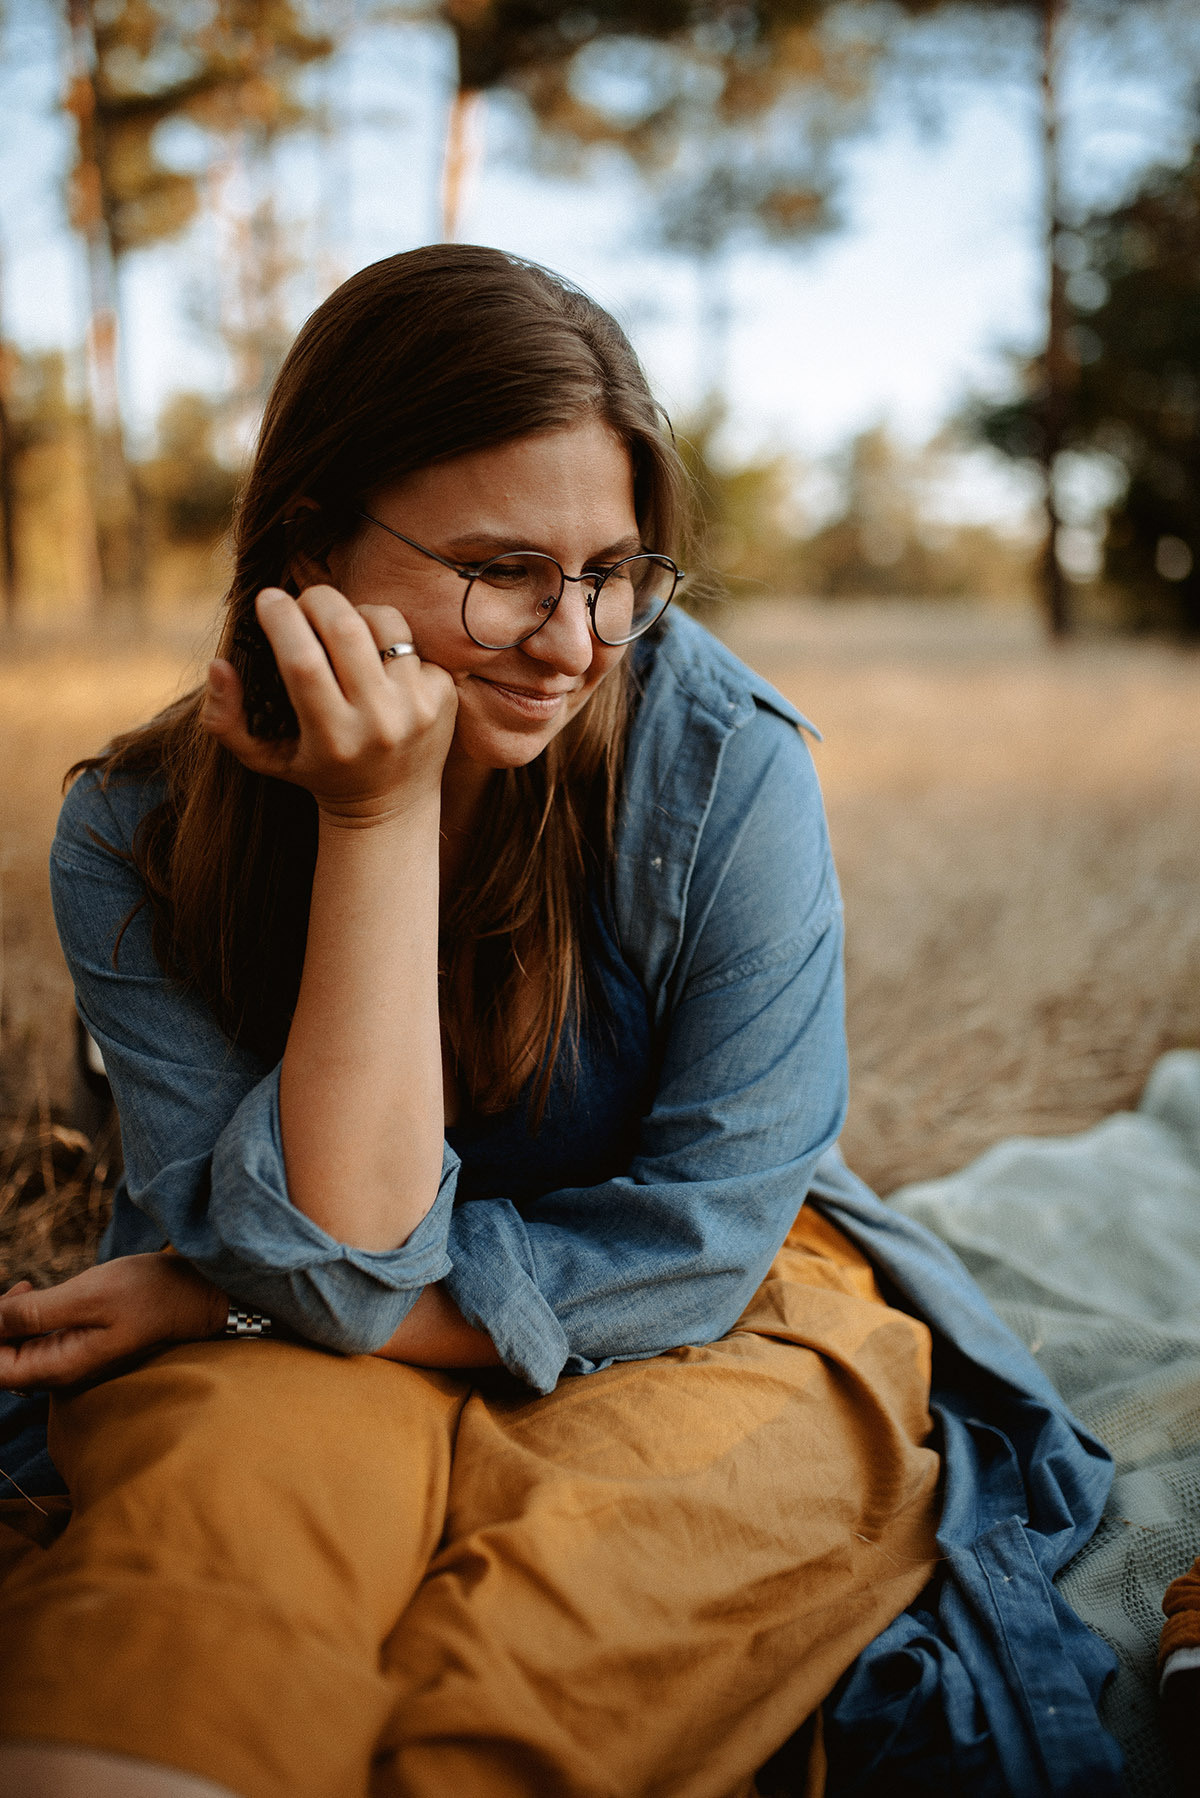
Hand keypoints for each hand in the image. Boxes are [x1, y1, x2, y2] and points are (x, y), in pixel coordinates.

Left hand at [0, 1255, 227, 1392]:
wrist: (193, 1292)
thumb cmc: (148, 1293)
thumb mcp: (89, 1295)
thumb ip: (35, 1312)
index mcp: (59, 1367)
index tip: (3, 1302)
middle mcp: (60, 1369)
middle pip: (2, 1360)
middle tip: (17, 1288)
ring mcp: (69, 1356)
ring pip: (16, 1347)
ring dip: (8, 1318)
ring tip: (24, 1286)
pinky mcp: (78, 1340)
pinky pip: (35, 1337)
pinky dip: (25, 1315)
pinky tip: (34, 1292)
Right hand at [202, 585, 457, 821]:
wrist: (390, 807)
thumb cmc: (317, 772)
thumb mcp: (262, 757)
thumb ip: (225, 718)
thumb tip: (219, 664)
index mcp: (334, 738)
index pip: (303, 661)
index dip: (281, 619)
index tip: (267, 598)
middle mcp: (380, 723)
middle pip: (345, 628)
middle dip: (316, 599)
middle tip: (303, 603)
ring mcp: (418, 707)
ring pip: (385, 622)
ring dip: (355, 611)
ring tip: (341, 628)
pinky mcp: (443, 695)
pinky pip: (412, 642)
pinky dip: (387, 640)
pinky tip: (377, 662)